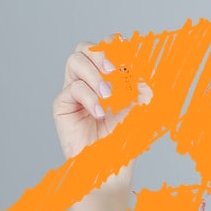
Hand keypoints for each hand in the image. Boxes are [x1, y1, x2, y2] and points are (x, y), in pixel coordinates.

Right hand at [52, 37, 151, 194]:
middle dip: (101, 53)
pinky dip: (89, 97)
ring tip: (108, 96)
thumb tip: (147, 67)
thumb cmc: (125, 139)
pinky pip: (72, 88)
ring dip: (94, 74)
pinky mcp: (63, 105)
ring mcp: (74, 91)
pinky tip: (99, 113)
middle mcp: (89, 80)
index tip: (130, 56)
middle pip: (85, 47)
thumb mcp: (143, 107)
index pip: (107, 47)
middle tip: (115, 70)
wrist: (110, 165)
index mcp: (108, 76)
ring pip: (75, 61)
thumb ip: (146, 85)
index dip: (115, 45)